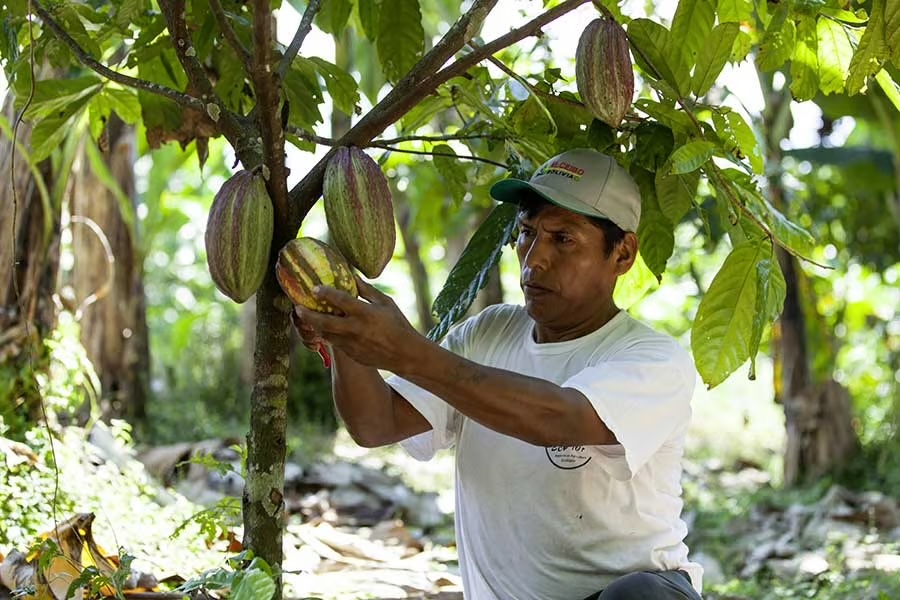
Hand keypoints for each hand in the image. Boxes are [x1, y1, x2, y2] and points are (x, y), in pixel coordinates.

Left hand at [295, 277, 420, 371]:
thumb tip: (352, 276)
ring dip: (315, 326)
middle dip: (308, 315)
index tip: (314, 288)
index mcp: (366, 313)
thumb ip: (367, 290)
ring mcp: (352, 344)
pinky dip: (328, 335)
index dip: (325, 293)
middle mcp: (356, 329)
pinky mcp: (352, 354)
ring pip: (326, 334)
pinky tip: (324, 328)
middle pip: (325, 322)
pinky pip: (335, 343)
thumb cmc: (397, 324)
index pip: (341, 301)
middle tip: (297, 308)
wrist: (404, 354)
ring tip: (307, 317)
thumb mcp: (386, 302)